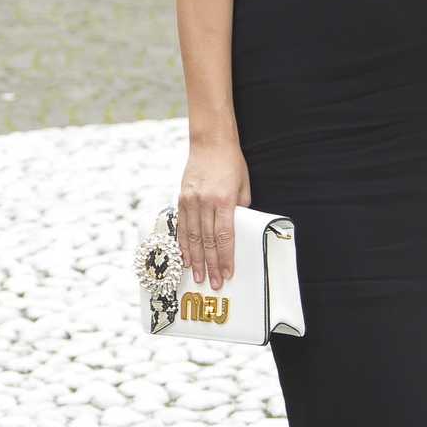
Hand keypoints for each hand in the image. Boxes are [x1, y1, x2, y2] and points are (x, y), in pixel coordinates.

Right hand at [176, 141, 250, 290]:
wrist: (210, 142)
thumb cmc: (232, 164)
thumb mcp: (244, 186)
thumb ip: (240, 210)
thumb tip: (237, 231)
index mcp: (225, 201)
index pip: (225, 236)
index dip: (225, 258)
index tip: (227, 273)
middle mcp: (205, 202)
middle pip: (208, 241)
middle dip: (211, 265)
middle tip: (213, 283)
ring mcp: (191, 200)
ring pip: (192, 236)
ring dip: (195, 259)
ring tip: (198, 276)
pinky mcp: (181, 197)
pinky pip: (181, 225)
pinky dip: (183, 243)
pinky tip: (185, 256)